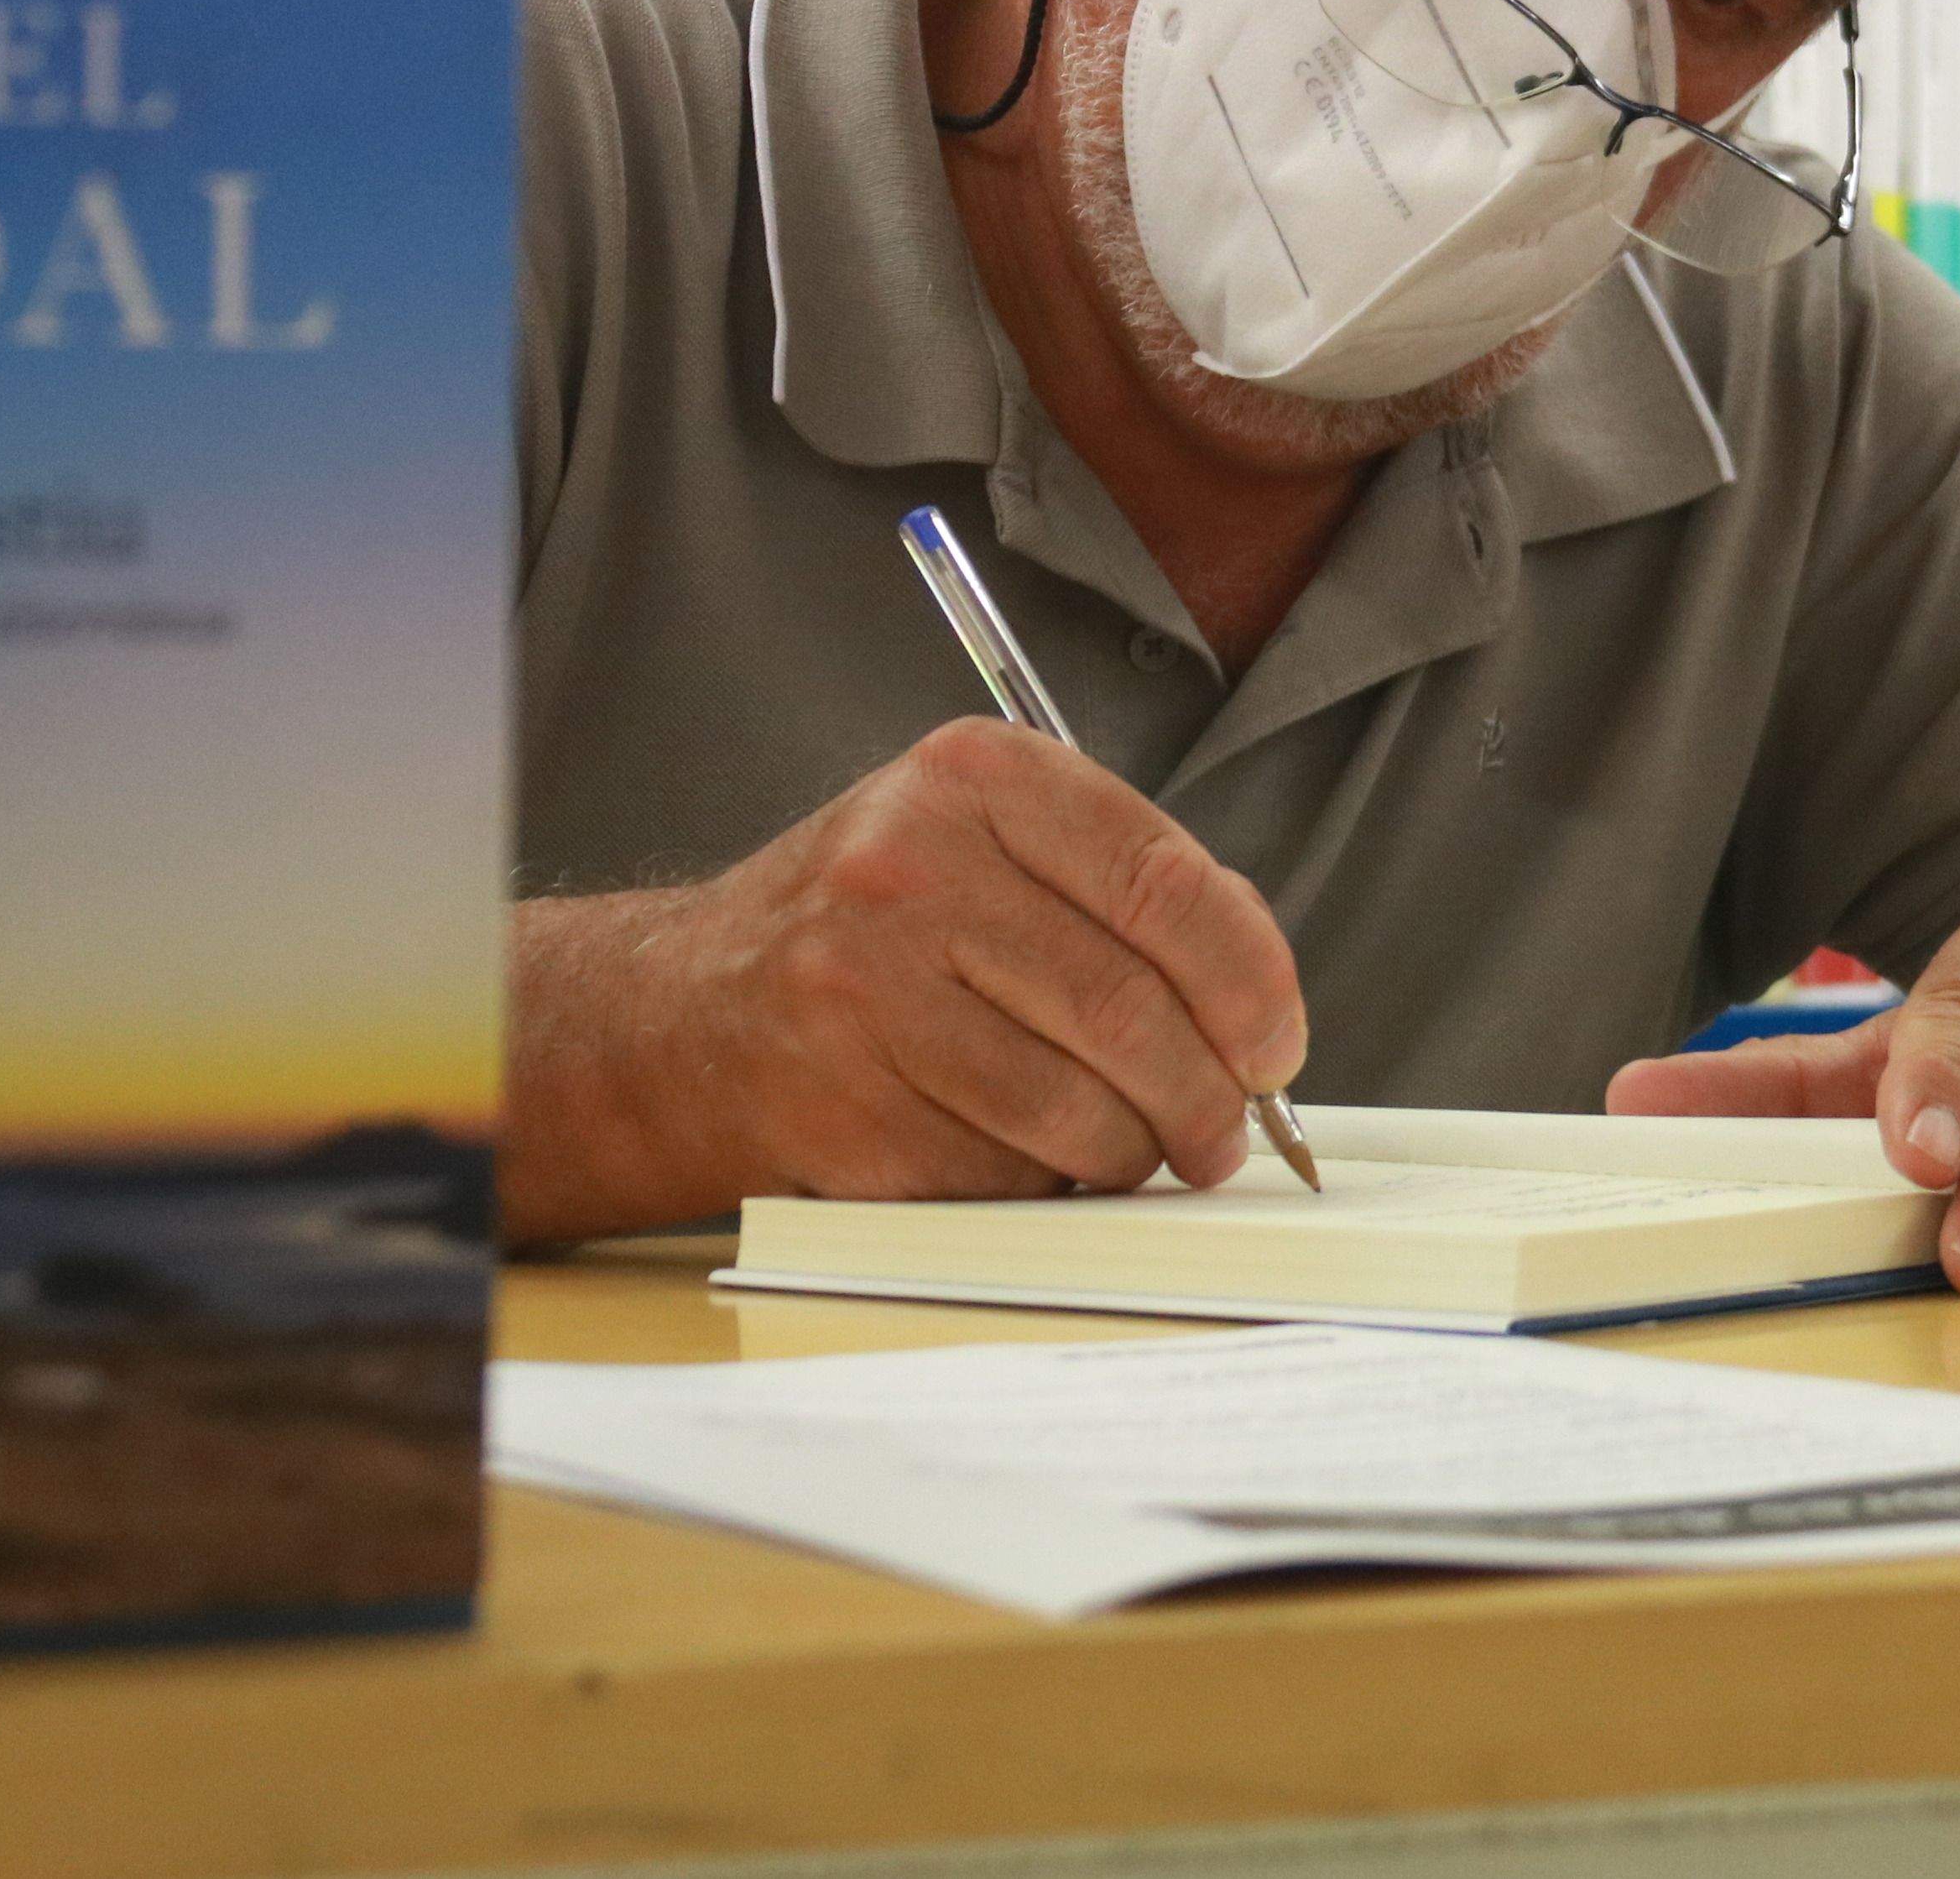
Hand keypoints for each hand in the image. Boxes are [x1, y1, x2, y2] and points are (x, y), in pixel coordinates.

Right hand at [501, 720, 1306, 1243]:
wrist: (683, 1012)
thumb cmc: (868, 929)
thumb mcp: (982, 844)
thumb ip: (1120, 887)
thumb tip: (1261, 998)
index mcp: (972, 778)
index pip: (1162, 880)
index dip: (1251, 980)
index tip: (1276, 1043)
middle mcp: (910, 869)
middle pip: (1129, 1007)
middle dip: (1209, 1092)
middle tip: (1228, 1129)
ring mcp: (865, 991)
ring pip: (1078, 1106)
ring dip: (1138, 1152)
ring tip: (1143, 1151)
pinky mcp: (844, 1105)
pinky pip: (1007, 1170)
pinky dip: (1050, 1183)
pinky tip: (1035, 1158)